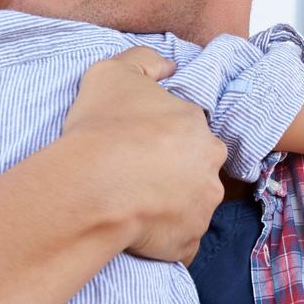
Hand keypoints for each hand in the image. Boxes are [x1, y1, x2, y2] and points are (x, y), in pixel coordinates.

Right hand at [61, 46, 225, 262]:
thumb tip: (168, 66)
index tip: (137, 146)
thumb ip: (144, 61)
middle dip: (175, 174)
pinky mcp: (188, 242)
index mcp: (198, 126)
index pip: (189, 131)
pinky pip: (180, 243)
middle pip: (197, 169)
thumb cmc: (103, 127)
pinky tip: (138, 232)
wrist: (93, 185)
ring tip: (133, 206)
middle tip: (136, 178)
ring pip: (192, 206)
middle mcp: (210, 166)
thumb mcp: (114, 71)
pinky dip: (164, 240)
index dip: (163, 138)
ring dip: (171, 207)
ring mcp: (203, 208)